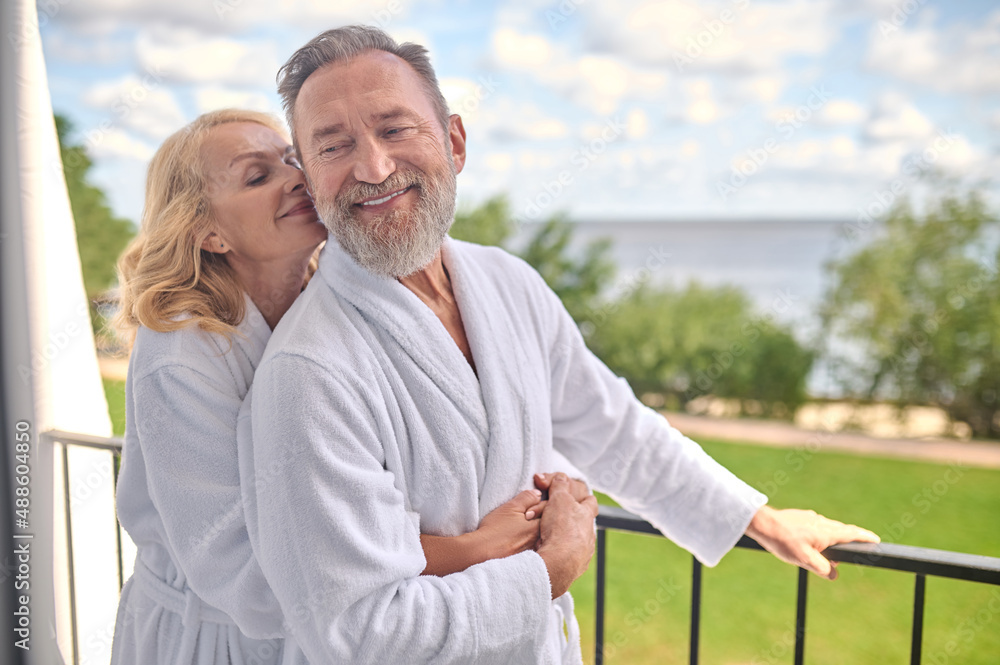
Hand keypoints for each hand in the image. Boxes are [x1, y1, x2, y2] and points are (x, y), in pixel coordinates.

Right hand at [473, 489, 544, 558]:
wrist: (482, 551)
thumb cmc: (496, 528)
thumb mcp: (511, 507)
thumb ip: (527, 499)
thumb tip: (538, 494)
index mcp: (537, 526)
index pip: (547, 509)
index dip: (539, 502)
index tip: (528, 502)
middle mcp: (537, 540)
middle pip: (542, 522)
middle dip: (536, 515)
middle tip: (523, 513)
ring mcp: (530, 550)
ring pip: (535, 534)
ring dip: (529, 528)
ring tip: (515, 526)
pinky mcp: (521, 558)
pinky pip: (526, 545)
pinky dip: (522, 539)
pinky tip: (513, 538)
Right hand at [536, 473, 598, 598]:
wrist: (559, 563)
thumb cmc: (560, 528)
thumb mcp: (558, 499)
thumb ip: (559, 486)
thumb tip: (561, 477)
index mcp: (586, 516)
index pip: (591, 502)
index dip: (585, 498)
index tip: (579, 497)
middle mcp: (589, 534)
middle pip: (585, 524)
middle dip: (573, 522)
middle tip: (558, 520)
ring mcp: (584, 552)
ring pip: (578, 542)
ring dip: (567, 540)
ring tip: (552, 539)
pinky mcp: (575, 567)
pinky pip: (571, 559)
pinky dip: (562, 555)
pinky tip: (552, 554)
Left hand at [746, 505, 879, 579]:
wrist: (762, 524)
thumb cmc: (783, 541)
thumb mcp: (805, 560)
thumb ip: (823, 569)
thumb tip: (834, 574)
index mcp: (827, 532)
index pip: (852, 534)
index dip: (865, 537)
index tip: (877, 540)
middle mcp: (822, 522)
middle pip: (842, 531)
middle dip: (849, 541)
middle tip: (851, 553)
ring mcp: (812, 518)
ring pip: (828, 529)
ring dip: (832, 541)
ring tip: (825, 556)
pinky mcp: (802, 518)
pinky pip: (817, 527)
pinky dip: (820, 536)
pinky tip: (810, 544)